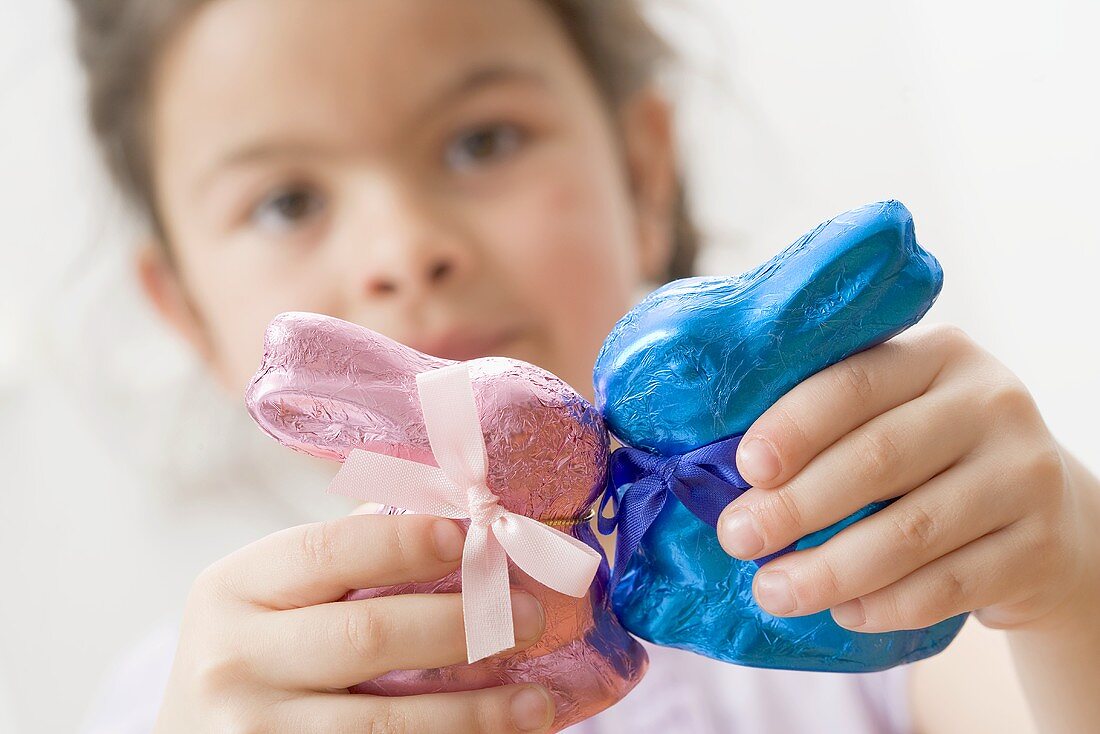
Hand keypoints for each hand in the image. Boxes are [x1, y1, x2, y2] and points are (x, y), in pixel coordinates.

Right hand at [155, 513, 552, 732]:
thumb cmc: (256, 649)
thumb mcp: (273, 593)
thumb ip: (347, 555)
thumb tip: (456, 511)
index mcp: (233, 587)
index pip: (326, 553)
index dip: (402, 544)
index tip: (468, 536)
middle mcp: (232, 661)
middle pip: (367, 636)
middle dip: (462, 625)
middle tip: (531, 616)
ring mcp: (253, 733)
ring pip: (382, 724)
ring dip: (472, 713)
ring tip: (534, 701)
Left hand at [716, 324, 1090, 632]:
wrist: (1047, 513)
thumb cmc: (933, 458)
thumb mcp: (899, 414)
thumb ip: (833, 423)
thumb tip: (719, 471)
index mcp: (939, 356)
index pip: (855, 384)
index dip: (793, 426)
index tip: (745, 469)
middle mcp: (991, 404)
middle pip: (878, 458)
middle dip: (796, 505)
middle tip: (737, 538)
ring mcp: (1024, 475)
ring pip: (911, 531)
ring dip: (830, 568)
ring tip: (774, 590)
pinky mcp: (1039, 547)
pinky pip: (950, 585)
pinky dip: (887, 604)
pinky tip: (844, 611)